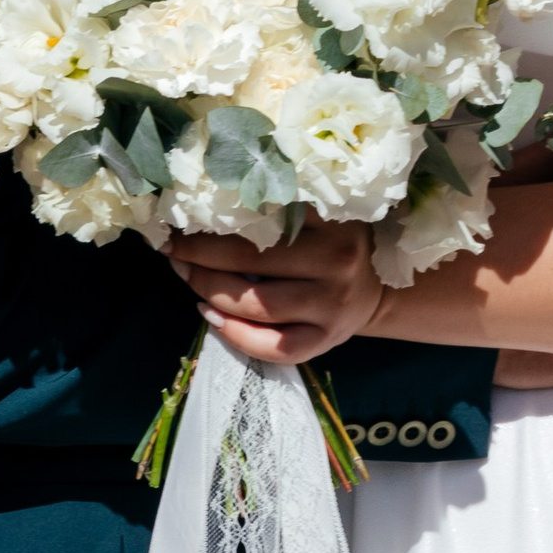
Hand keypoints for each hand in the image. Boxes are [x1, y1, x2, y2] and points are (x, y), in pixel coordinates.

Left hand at [167, 222, 382, 368]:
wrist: (378, 289)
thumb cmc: (338, 241)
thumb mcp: (324, 214)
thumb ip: (284, 209)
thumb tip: (213, 204)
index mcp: (332, 222)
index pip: (266, 216)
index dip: (219, 217)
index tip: (185, 215)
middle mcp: (335, 264)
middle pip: (255, 260)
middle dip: (203, 256)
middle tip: (174, 249)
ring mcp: (331, 307)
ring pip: (259, 305)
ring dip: (212, 292)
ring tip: (187, 278)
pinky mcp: (326, 341)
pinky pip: (275, 347)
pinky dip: (238, 336)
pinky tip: (212, 318)